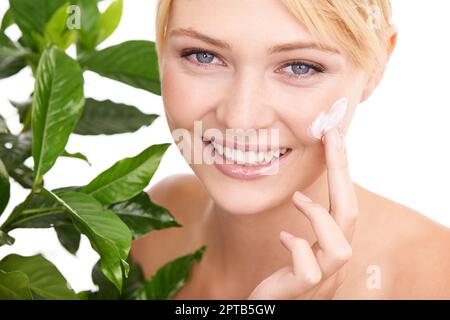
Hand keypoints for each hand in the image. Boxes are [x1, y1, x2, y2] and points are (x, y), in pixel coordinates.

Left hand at [248, 127, 358, 298]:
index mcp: (333, 250)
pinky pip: (307, 269)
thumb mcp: (298, 252)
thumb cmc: (281, 283)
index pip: (346, 206)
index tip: (334, 136)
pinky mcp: (300, 292)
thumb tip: (304, 198)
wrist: (267, 312)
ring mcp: (320, 281)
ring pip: (340, 248)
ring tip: (299, 199)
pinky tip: (283, 239)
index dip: (343, 170)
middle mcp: (333, 265)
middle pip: (350, 216)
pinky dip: (297, 247)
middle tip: (331, 137)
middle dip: (342, 173)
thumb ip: (308, 232)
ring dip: (319, 217)